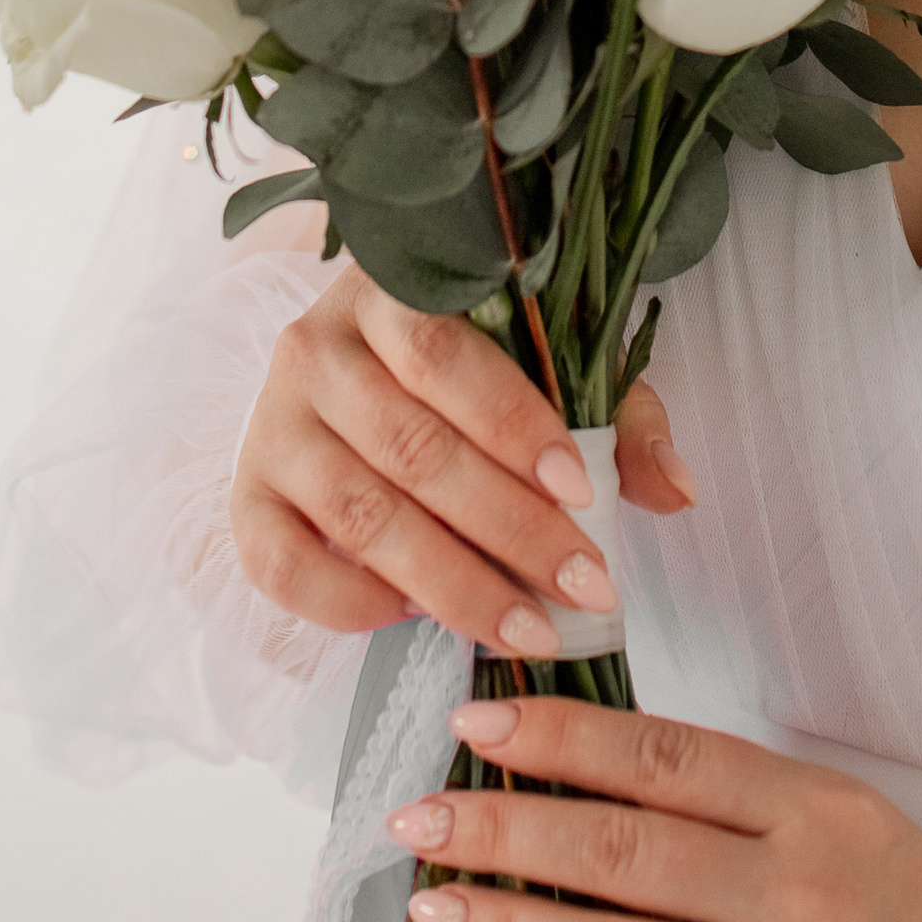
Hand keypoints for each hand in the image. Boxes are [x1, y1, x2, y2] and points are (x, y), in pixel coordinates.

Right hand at [231, 260, 697, 658]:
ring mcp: (272, 425)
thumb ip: (618, 420)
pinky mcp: (244, 496)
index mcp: (388, 293)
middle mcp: (314, 349)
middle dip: (507, 530)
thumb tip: (676, 493)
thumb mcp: (551, 370)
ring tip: (524, 628)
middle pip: (413, 448)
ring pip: (359, 513)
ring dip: (449, 582)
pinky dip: (347, 603)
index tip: (584, 492)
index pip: (447, 357)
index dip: (515, 426)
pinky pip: (279, 564)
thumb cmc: (468, 374)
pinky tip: (414, 619)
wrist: (349, 374)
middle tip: (583, 589)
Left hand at [384, 693, 921, 921]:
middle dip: (505, 827)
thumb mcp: (856, 829)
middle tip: (422, 815)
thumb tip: (593, 786)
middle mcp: (798, 896)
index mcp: (819, 812)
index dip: (561, 737)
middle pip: (622, 847)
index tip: (481, 725)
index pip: (664, 757)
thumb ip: (742, 811)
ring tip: (436, 905)